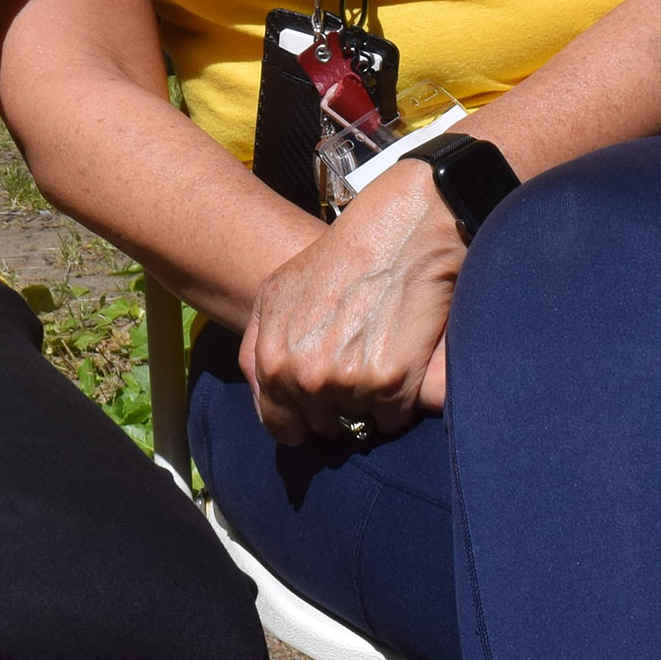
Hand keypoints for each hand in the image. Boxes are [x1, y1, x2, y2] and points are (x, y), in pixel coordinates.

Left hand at [239, 161, 466, 444]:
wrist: (396, 232)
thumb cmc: (338, 259)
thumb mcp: (276, 294)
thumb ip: (259, 350)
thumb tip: (267, 395)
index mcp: (270, 361)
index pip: (280, 425)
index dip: (300, 421)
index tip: (316, 412)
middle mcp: (303, 376)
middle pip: (323, 428)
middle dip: (338, 408)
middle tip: (356, 369)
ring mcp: (345, 382)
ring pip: (360, 425)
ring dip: (370, 404)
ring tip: (379, 359)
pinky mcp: (390, 383)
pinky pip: (393, 421)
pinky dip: (401, 403)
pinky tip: (401, 364)